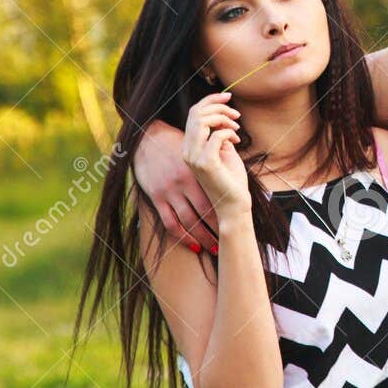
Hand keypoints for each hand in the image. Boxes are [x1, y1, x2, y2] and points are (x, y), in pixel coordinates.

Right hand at [134, 120, 221, 252]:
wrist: (148, 138)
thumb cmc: (178, 144)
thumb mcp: (198, 150)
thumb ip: (215, 162)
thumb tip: (234, 174)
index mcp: (198, 169)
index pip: (216, 195)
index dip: (226, 212)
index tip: (238, 224)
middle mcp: (184, 182)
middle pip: (204, 212)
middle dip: (217, 229)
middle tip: (228, 242)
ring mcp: (169, 191)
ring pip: (188, 221)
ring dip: (201, 237)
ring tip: (212, 248)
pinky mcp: (156, 197)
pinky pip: (169, 222)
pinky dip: (182, 236)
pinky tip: (193, 245)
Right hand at [180, 93, 249, 221]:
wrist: (234, 205)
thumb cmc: (231, 181)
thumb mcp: (224, 152)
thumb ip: (219, 135)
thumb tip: (223, 117)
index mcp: (190, 148)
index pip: (193, 114)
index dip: (210, 100)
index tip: (227, 96)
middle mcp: (187, 151)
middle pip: (196, 113)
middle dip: (218, 106)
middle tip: (236, 114)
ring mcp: (194, 158)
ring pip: (202, 121)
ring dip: (223, 118)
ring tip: (237, 127)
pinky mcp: (206, 163)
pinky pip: (217, 135)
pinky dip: (229, 133)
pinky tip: (237, 141)